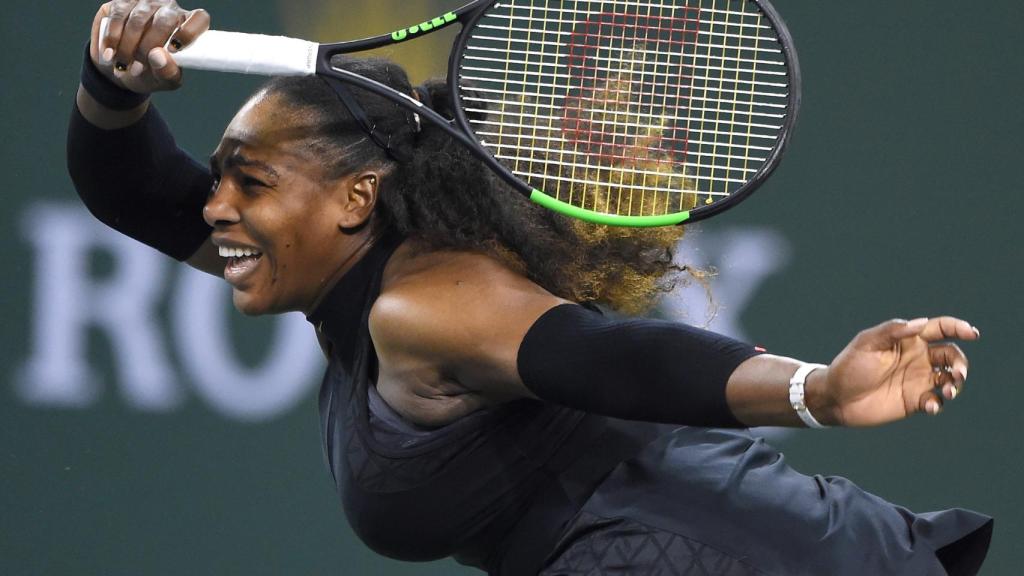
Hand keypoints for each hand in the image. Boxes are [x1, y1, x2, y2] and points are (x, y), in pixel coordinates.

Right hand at [88, 1, 209, 94]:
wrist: (120, 67)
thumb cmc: (150, 72)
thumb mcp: (162, 80)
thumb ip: (167, 72)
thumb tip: (158, 56)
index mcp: (188, 27)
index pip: (199, 19)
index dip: (189, 32)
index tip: (174, 50)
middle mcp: (169, 10)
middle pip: (165, 21)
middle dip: (149, 48)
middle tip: (138, 69)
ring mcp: (145, 3)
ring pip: (138, 20)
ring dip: (127, 47)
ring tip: (122, 66)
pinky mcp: (122, 3)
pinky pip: (117, 16)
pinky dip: (111, 38)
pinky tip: (109, 55)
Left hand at [817, 317, 978, 426]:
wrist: (835, 397)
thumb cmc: (849, 366)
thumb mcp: (866, 343)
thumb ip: (892, 331)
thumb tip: (920, 323)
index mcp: (909, 340)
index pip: (940, 329)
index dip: (958, 328)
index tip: (972, 333)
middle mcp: (918, 358)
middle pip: (952, 355)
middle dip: (961, 363)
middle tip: (957, 373)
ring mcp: (918, 380)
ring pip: (950, 379)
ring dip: (955, 384)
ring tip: (947, 390)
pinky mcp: (914, 401)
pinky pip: (936, 401)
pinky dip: (938, 404)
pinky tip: (930, 406)